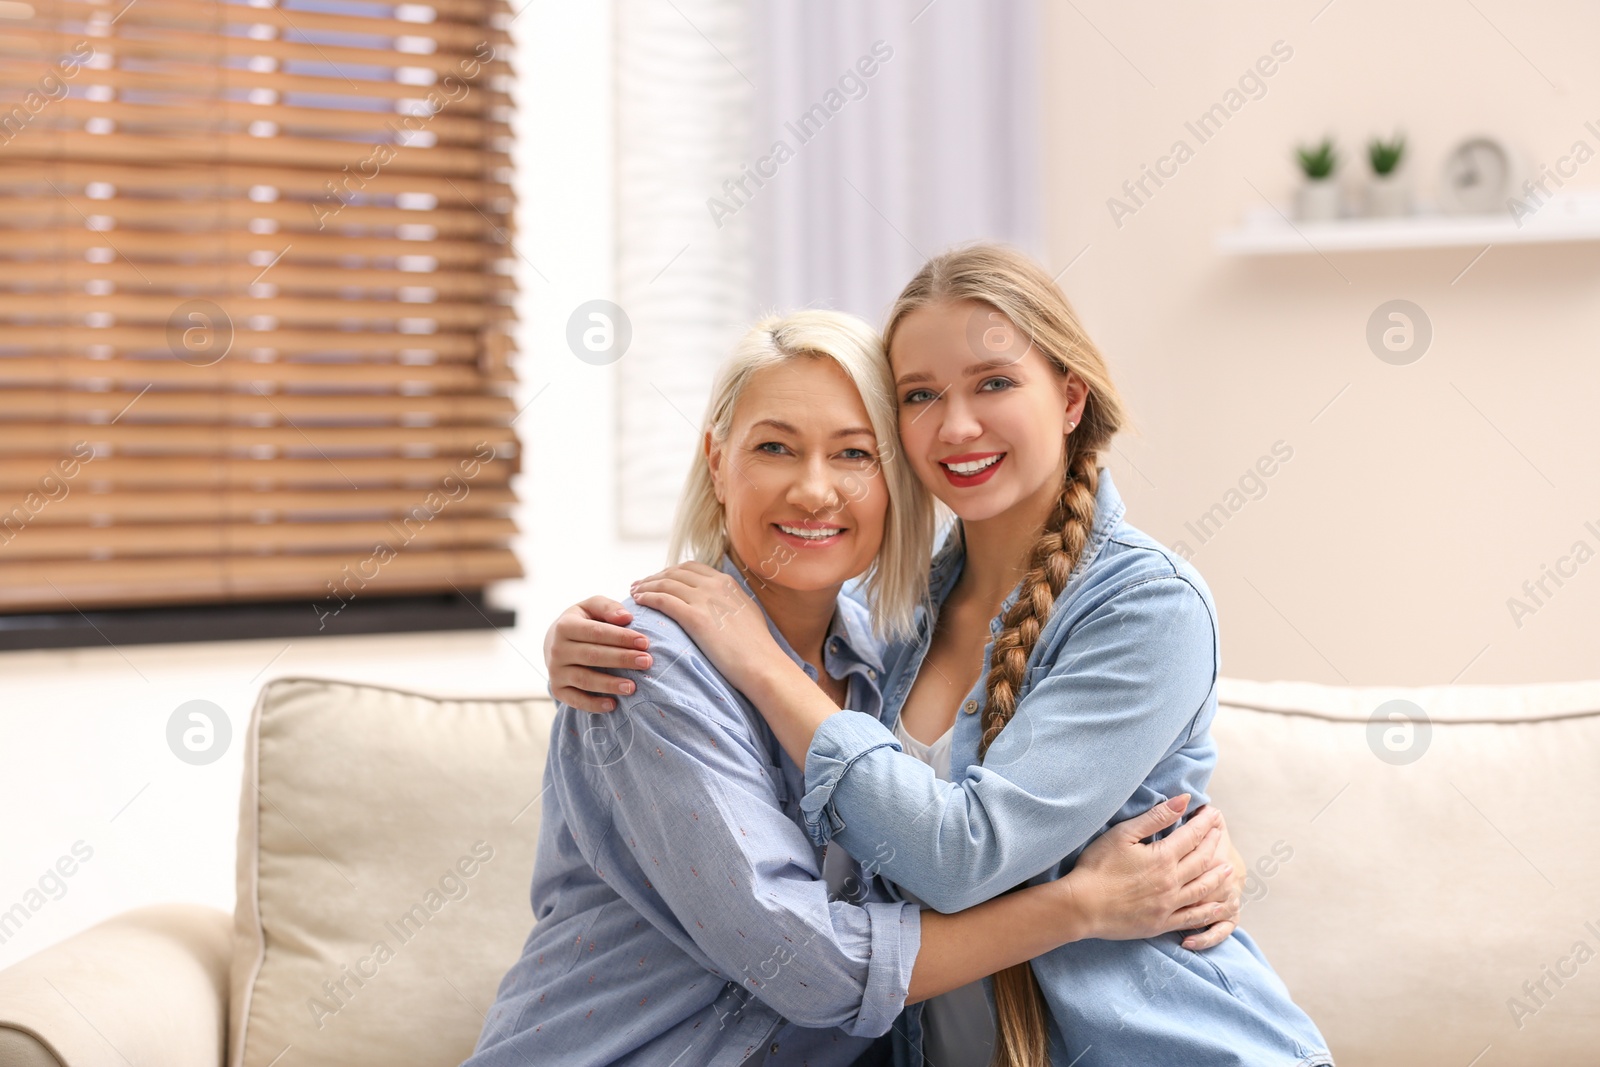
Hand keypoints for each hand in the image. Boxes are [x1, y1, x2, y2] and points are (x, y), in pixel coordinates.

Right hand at [543, 596, 652, 712]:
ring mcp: (555, 671)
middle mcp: (557, 649)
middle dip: (622, 659)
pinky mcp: (557, 690)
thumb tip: (627, 618)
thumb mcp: (591, 607)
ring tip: (632, 687)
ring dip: (609, 684)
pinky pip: (575, 700)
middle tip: (646, 662)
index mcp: (565, 626)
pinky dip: (593, 705)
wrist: (554, 643)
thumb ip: (608, 607)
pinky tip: (613, 705)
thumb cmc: (583, 622)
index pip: (596, 632)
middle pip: (593, 656)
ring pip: (584, 679)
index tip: (645, 642)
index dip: (621, 637)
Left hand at [630, 562, 789, 693]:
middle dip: (655, 576)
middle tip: (640, 584)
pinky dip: (648, 597)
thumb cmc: (756, 649)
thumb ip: (730, 602)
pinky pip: (663, 600)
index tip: (659, 579)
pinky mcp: (695, 617)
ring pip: (666, 583)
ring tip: (634, 592)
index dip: (671, 572)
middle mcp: (715, 585)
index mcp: (727, 583)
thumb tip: (719, 606)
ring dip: (647, 585)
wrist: (763, 665)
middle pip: (675, 572)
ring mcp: (705, 599)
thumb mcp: (746, 614)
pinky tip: (639, 601)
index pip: (691, 568)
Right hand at [1061, 795, 1236, 948]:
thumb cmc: (1097, 866)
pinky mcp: (1163, 923)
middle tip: (1221, 832)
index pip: (1192, 835)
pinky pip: (1194, 917)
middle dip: (1214, 843)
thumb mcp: (1123, 834)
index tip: (1214, 812)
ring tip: (1229, 867)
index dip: (1205, 822)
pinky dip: (1210, 911)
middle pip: (1202, 859)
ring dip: (1218, 876)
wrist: (1083, 906)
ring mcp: (1169, 904)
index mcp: (1163, 857)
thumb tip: (1184, 801)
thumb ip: (1156, 818)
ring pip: (1203, 888)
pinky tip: (1220, 906)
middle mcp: (1172, 881)